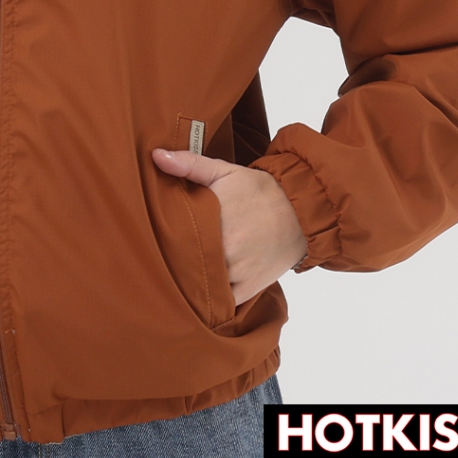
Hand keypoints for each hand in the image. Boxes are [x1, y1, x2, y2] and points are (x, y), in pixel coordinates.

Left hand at [151, 149, 306, 305]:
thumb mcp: (224, 170)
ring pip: (202, 284)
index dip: (163, 238)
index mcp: (214, 219)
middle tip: (165, 253)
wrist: (301, 211)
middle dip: (176, 258)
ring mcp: (237, 272)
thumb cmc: (258, 189)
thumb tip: (156, 156)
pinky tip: (204, 285)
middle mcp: (226, 250)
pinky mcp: (249, 289)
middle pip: (186, 262)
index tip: (155, 235)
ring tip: (182, 268)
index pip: (175, 237)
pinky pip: (222, 301)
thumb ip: (189, 164)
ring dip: (193, 279)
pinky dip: (212, 297)